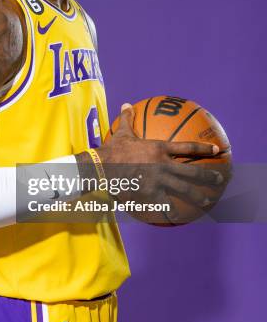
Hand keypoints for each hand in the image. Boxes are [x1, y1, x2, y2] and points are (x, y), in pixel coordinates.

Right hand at [78, 103, 225, 223]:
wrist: (102, 167)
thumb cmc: (112, 149)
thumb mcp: (122, 133)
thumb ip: (127, 119)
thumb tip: (126, 104)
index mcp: (159, 149)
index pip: (187, 147)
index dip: (204, 148)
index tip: (217, 150)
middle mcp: (163, 164)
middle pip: (191, 171)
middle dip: (208, 175)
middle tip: (220, 178)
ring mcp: (158, 180)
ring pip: (183, 189)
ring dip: (198, 195)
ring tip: (208, 200)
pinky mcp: (149, 193)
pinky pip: (164, 204)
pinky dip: (173, 210)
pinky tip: (180, 217)